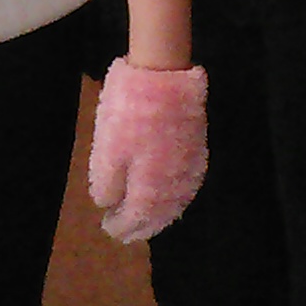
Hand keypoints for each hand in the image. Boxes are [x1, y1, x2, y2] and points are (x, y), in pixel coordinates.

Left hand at [87, 57, 207, 243]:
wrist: (165, 74)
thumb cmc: (128, 112)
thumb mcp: (106, 151)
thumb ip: (107, 185)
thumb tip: (109, 204)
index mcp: (150, 191)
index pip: (134, 221)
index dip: (119, 227)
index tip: (107, 226)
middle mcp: (175, 189)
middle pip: (158, 218)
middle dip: (140, 227)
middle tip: (125, 231)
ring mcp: (190, 171)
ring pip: (175, 205)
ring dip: (159, 216)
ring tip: (145, 219)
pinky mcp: (198, 152)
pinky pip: (186, 187)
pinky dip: (173, 198)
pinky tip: (166, 194)